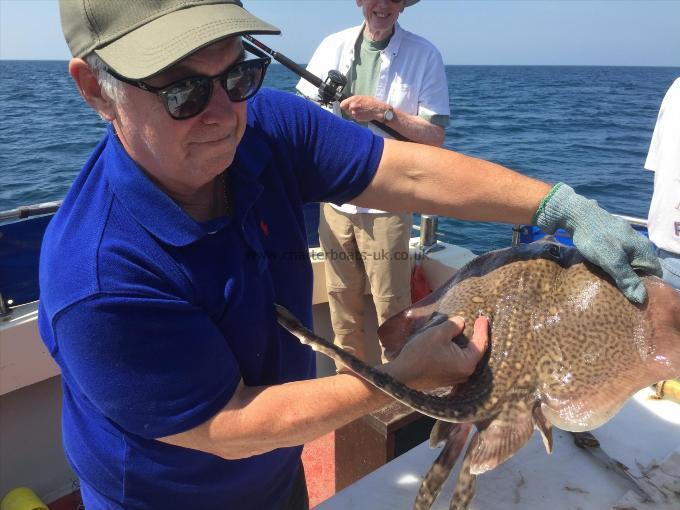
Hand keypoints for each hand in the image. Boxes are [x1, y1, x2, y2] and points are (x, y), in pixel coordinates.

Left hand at [339, 95, 388, 122]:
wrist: (378, 110)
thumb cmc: (372, 102)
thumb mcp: (361, 97)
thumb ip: (353, 100)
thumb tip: (349, 103)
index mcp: (353, 100)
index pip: (342, 105)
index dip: (344, 106)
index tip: (346, 106)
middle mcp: (352, 106)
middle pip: (345, 110)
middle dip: (349, 110)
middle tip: (356, 109)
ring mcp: (354, 113)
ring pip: (350, 115)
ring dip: (353, 114)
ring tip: (360, 111)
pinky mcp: (357, 118)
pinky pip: (354, 118)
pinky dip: (357, 117)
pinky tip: (362, 114)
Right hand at [386, 316, 488, 390]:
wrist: (401, 376)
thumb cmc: (421, 353)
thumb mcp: (438, 333)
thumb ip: (453, 326)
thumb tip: (461, 322)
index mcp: (467, 363)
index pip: (480, 344)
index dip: (482, 329)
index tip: (483, 317)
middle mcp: (465, 374)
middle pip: (474, 352)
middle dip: (475, 337)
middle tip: (476, 323)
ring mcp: (455, 379)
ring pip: (464, 358)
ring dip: (464, 345)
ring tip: (464, 333)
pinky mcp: (445, 380)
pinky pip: (456, 363)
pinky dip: (456, 352)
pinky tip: (451, 345)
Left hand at [535, 183, 661, 302]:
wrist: (577, 215)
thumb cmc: (596, 239)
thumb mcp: (612, 261)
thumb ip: (627, 278)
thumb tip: (642, 299)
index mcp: (644, 249)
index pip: (655, 273)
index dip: (647, 286)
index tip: (633, 297)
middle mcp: (639, 243)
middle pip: (642, 268)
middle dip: (633, 280)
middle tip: (619, 293)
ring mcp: (626, 239)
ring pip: (630, 262)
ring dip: (621, 273)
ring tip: (610, 284)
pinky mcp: (614, 237)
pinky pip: (619, 255)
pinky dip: (614, 264)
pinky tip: (603, 270)